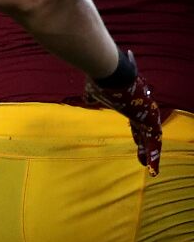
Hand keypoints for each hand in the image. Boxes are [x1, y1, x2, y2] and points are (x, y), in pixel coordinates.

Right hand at [85, 58, 161, 174]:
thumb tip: (88, 99)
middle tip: (143, 160)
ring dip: (151, 154)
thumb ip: (93, 97)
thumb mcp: (95, 92)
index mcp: (131, 105)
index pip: (137, 123)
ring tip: (151, 169)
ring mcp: (148, 114)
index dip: (137, 134)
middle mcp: (142, 109)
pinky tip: (152, 170)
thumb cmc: (101, 79)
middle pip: (145, 132)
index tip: (137, 143)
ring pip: (152, 139)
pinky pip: (153, 142)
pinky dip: (153, 156)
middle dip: (144, 146)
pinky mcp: (149, 119)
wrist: (110, 72)